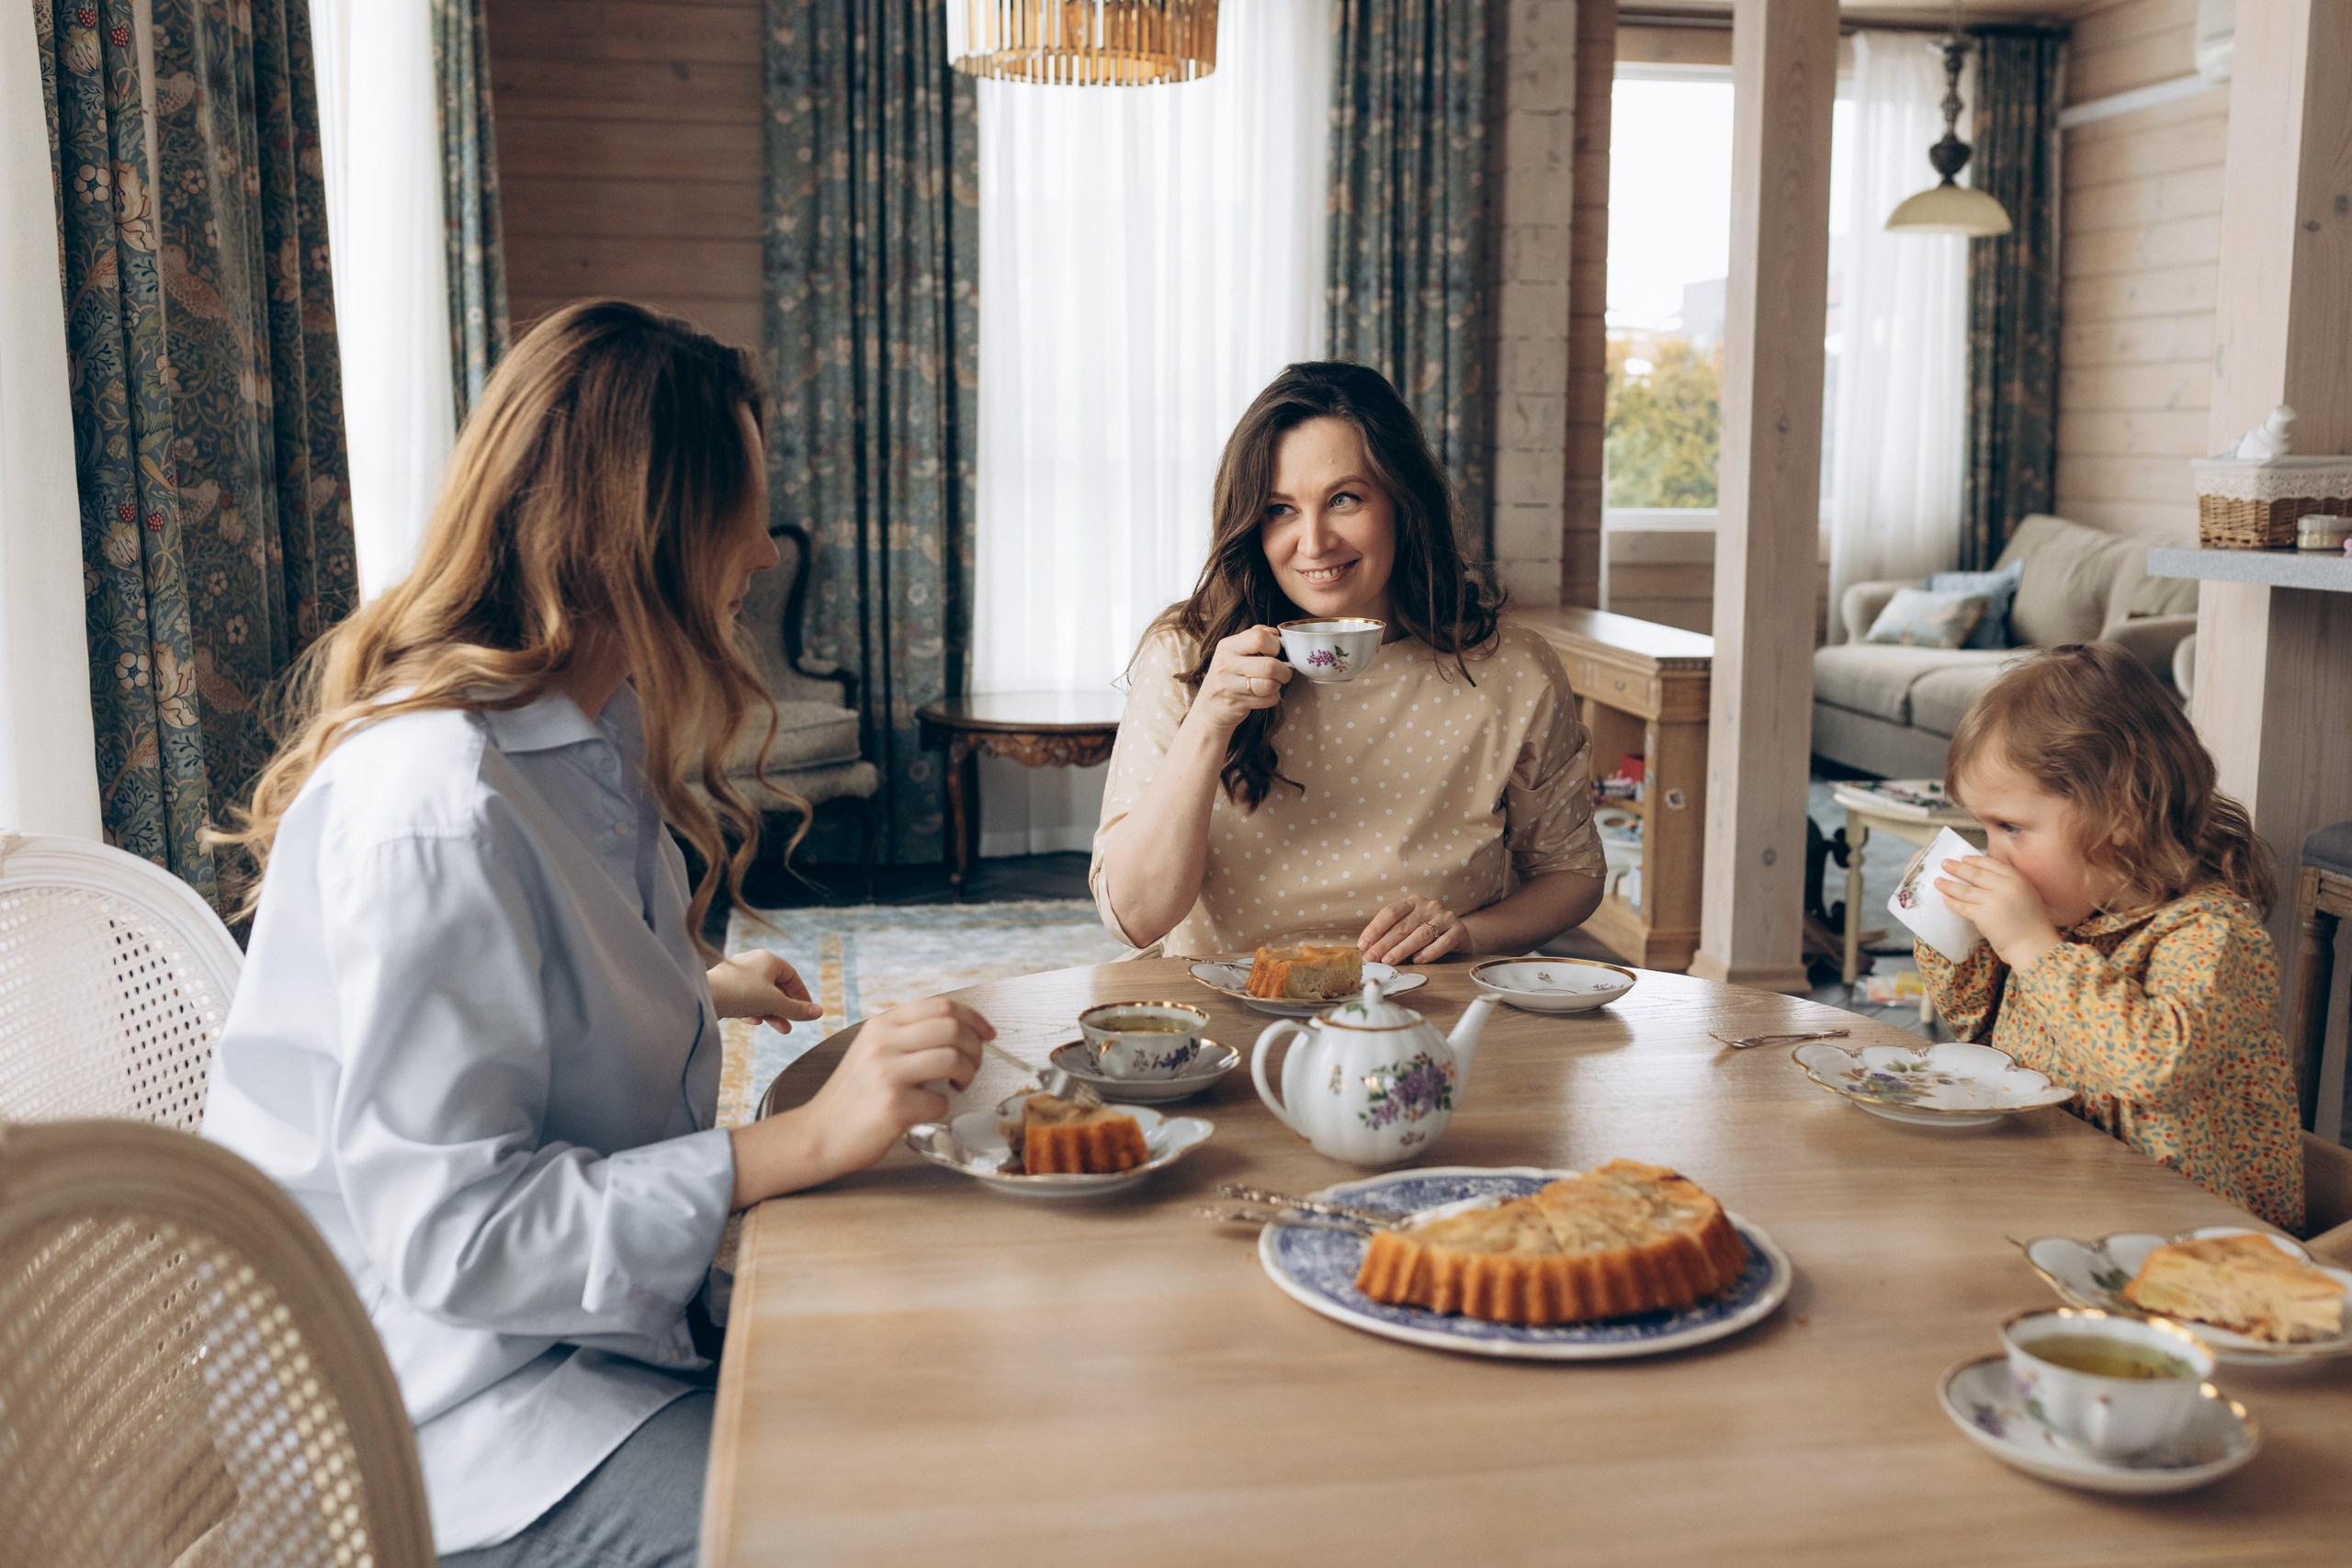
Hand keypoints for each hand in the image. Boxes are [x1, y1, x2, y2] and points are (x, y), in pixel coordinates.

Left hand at [707, 950, 823, 1030]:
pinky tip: (753, 1021)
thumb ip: (797, 1009)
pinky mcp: (725, 988)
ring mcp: (737, 975)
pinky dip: (753, 1011)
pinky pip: (745, 999)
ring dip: (772, 1012)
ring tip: (781, 1029)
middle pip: (777, 987)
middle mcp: (752, 963)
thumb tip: (819, 1012)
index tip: (808, 1010)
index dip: (801, 994)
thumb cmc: (741, 994)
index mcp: (767, 959)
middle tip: (794, 1024)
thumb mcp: (775, 1003)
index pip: (791, 976)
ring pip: (761, 995)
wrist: (703, 997)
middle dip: (786, 1008)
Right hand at [732, 997, 994, 1205]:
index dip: (974, 1018)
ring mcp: (886, 1073)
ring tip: (958, 1086)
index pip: (941, 1006)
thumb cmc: (854, 1096)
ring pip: (952, 1058)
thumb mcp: (873, 1051)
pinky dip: (942, 1107)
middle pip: (952, 1029)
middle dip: (975, 1049)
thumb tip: (961, 1028)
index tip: (988, 1034)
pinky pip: (940, 1101)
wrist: (818, 1134)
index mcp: (881, 1025)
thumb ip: (907, 1036)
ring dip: (967, 1074)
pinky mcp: (893, 1105)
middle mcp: (882, 1043)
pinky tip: (925, 1111)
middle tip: (972, 1068)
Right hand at [1186, 625, 1292, 733]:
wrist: (1208, 707)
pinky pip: (1268, 700)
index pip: (1259, 638)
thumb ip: (1256, 636)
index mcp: (1228, 646)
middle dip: (1284, 670)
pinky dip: (1272, 697)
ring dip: (1278, 685)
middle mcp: (1225, 664)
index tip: (1275, 652)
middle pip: (1269, 665)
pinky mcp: (1236, 704)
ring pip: (1270, 685)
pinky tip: (1264, 694)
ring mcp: (1229, 686)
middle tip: (1283, 671)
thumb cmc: (1229, 674)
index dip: (1275, 645)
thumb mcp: (1236, 650)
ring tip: (1273, 683)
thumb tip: (1277, 634)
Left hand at [1358, 895, 1471, 963]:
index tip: (1363, 945)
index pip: (1390, 912)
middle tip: (1371, 958)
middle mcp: (1429, 906)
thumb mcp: (1409, 928)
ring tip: (1389, 960)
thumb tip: (1367, 950)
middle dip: (1384, 944)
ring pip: (1421, 934)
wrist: (1460, 935)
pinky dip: (1430, 952)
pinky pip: (1443, 942)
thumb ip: (1391, 934)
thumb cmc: (1428, 932)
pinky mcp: (1459, 931)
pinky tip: (1418, 961)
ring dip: (1402, 949)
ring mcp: (1445, 917)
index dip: (1375, 928)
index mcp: (1412, 902)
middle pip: (1403, 926)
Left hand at [1934, 856, 2061, 970]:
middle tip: (1945, 863)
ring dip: (1949, 884)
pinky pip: (1963, 906)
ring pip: (1965, 889)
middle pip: (1976, 873)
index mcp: (2019, 880)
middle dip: (1958, 867)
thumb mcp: (2027, 897)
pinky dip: (1952, 902)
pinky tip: (1945, 899)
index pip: (1993, 864)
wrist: (2034, 946)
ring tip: (1937, 881)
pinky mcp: (1983, 915)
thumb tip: (1987, 879)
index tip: (1964, 858)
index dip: (1976, 860)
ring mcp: (1994, 900)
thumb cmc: (2032, 925)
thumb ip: (2011, 886)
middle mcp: (2006, 886)